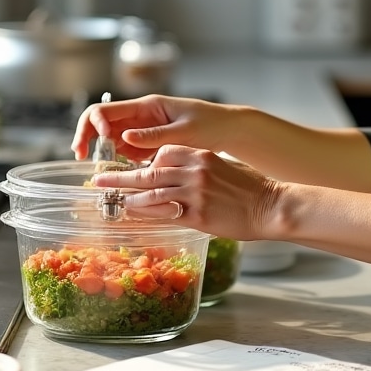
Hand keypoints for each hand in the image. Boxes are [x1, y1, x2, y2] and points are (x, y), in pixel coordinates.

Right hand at [71, 94, 236, 162]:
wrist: (229, 130)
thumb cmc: (211, 124)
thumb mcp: (184, 131)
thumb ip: (154, 135)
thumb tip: (123, 137)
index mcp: (147, 106)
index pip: (106, 109)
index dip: (94, 123)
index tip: (97, 142)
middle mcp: (140, 116)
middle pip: (101, 122)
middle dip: (86, 136)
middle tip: (79, 156)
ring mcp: (143, 131)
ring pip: (110, 139)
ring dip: (101, 152)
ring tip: (100, 172)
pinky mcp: (148, 145)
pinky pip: (126, 151)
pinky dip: (119, 162)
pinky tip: (119, 176)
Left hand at [92, 144, 282, 238]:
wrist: (271, 206)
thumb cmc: (249, 187)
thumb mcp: (221, 166)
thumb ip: (195, 167)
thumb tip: (172, 173)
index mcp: (199, 155)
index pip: (161, 154)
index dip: (140, 163)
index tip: (125, 168)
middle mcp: (194, 170)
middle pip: (148, 173)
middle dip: (120, 178)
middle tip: (98, 181)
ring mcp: (195, 193)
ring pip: (152, 194)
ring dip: (127, 198)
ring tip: (110, 202)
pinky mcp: (199, 215)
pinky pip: (165, 214)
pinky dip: (146, 214)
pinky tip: (133, 216)